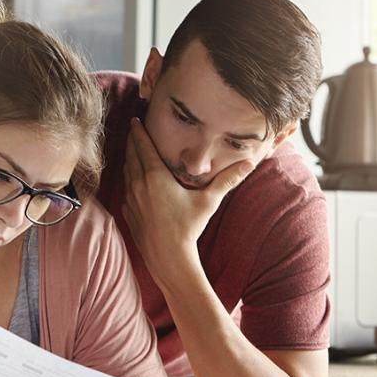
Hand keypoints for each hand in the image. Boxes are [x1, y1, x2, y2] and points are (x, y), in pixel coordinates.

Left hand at [122, 118, 252, 279]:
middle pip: (131, 155)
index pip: (143, 146)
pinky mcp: (128, 212)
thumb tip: (249, 164)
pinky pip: (126, 189)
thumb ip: (227, 180)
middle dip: (132, 141)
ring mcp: (131, 199)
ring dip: (129, 159)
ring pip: (126, 172)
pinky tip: (133, 179)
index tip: (135, 119)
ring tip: (132, 150)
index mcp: (155, 177)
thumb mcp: (209, 201)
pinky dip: (128, 179)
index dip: (138, 131)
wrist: (168, 258)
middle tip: (132, 129)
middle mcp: (139, 185)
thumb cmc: (188, 228)